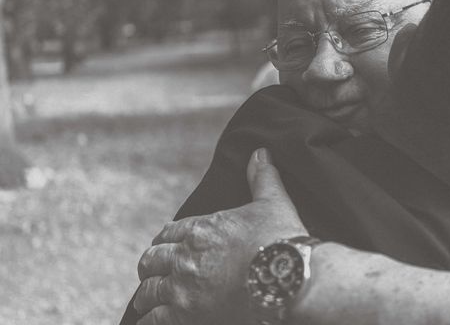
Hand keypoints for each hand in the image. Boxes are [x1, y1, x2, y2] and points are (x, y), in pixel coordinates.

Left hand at [134, 148, 307, 324]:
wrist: (289, 279)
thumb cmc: (281, 239)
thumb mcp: (273, 202)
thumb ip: (262, 177)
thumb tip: (260, 152)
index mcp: (202, 229)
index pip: (168, 233)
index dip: (165, 240)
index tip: (165, 246)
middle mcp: (186, 257)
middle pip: (153, 260)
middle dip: (152, 266)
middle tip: (152, 272)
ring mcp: (184, 288)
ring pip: (150, 291)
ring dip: (149, 294)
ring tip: (148, 299)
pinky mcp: (187, 316)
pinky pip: (156, 320)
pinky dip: (152, 320)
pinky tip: (153, 319)